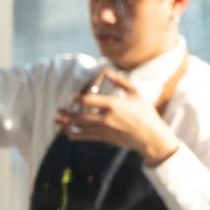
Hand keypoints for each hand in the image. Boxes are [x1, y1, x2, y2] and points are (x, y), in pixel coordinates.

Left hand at [55, 70, 179, 164]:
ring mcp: (106, 129)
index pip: (88, 101)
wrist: (152, 136)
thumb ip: (121, 82)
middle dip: (68, 113)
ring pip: (81, 127)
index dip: (77, 99)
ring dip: (68, 124)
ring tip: (57, 121)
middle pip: (81, 115)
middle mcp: (107, 117)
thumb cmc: (146, 113)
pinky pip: (88, 137)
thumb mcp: (136, 94)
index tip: (72, 98)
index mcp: (113, 104)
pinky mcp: (107, 138)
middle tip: (58, 111)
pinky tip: (69, 133)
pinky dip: (77, 135)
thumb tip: (108, 71)